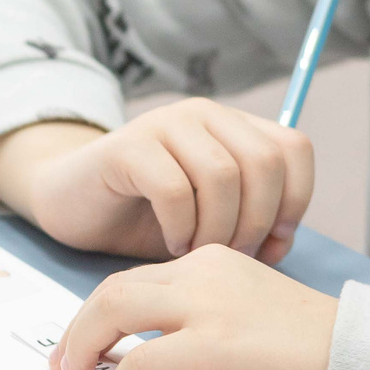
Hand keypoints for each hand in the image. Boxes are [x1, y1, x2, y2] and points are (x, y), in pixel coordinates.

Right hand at [0, 99, 312, 262]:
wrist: (74, 203)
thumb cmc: (149, 217)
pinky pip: (174, 189)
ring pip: (222, 176)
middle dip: (257, 222)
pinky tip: (171, 244)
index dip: (295, 202)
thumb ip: (253, 223)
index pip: (293, 149)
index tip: (273, 243)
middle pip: (264, 162)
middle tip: (231, 255)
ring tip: (198, 253)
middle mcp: (203, 114)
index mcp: (232, 125)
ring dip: (218, 229)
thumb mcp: (213, 220)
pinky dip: (181, 228)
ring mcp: (164, 123)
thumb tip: (281, 241)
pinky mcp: (127, 146)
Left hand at [54, 244, 337, 369]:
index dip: (102, 312)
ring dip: (85, 343)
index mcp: (210, 261)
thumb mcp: (246, 314)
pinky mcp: (216, 344)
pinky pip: (147, 358)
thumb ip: (201, 320)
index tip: (85, 342)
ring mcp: (209, 306)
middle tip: (64, 361)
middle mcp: (203, 273)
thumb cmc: (310, 347)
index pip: (138, 280)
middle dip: (79, 325)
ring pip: (118, 308)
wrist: (361, 356)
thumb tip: (147, 356)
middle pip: (116, 288)